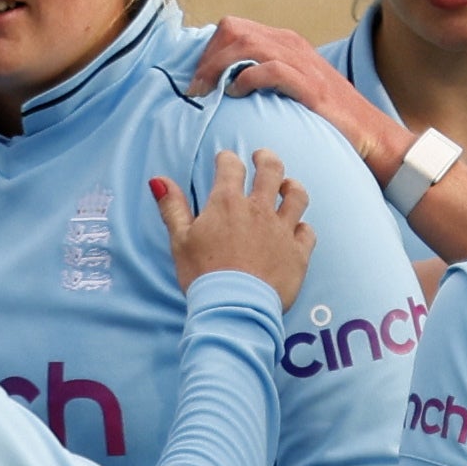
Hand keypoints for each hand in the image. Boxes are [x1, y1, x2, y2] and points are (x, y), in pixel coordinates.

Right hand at [161, 150, 318, 304]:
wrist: (234, 307)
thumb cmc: (203, 275)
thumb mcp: (179, 240)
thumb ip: (172, 207)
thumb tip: (158, 180)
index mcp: (227, 203)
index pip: (230, 166)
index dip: (227, 159)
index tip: (224, 160)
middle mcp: (258, 210)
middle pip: (271, 169)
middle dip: (266, 158)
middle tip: (261, 158)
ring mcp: (282, 230)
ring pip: (297, 195)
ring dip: (292, 187)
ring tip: (287, 186)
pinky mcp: (298, 253)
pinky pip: (307, 232)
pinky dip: (303, 228)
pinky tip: (297, 229)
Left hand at [189, 18, 388, 168]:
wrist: (370, 133)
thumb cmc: (327, 118)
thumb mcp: (290, 89)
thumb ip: (264, 80)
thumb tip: (225, 88)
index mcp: (284, 42)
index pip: (232, 28)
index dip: (208, 51)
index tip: (197, 80)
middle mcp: (290, 44)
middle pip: (232, 29)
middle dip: (207, 58)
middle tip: (196, 89)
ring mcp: (301, 61)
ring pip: (246, 44)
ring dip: (218, 67)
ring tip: (207, 93)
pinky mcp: (310, 84)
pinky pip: (269, 68)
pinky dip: (246, 77)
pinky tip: (237, 93)